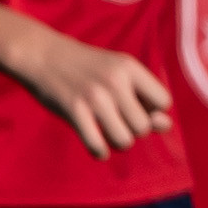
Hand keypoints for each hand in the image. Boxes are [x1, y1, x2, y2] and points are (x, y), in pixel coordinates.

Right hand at [11, 32, 173, 156]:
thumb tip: (166, 126)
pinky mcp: (73, 110)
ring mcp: (93, 97)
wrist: (41, 55)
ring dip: (118, 143)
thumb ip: (142, 97)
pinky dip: (100, 152)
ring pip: (124, 139)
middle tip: (118, 122)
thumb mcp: (116, 72)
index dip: (152, 109)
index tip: (134, 107)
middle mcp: (114, 81)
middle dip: (133, 130)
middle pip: (143, 126)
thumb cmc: (84, 67)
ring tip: (109, 135)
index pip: (163, 102)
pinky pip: (97, 145)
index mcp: (129, 67)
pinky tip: (98, 149)